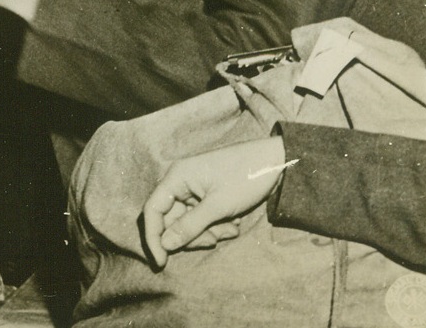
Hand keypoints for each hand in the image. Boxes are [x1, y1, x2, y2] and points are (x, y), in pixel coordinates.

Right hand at [140, 137, 286, 268]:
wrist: (273, 162)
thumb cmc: (244, 178)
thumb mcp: (218, 206)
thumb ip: (189, 226)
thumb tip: (165, 244)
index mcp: (177, 177)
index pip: (152, 209)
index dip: (153, 237)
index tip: (162, 262)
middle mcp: (180, 181)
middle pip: (171, 219)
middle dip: (192, 235)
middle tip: (214, 240)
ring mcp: (193, 188)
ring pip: (188, 222)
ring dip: (207, 232)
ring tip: (230, 228)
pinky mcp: (206, 195)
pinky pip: (201, 218)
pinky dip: (215, 225)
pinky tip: (233, 223)